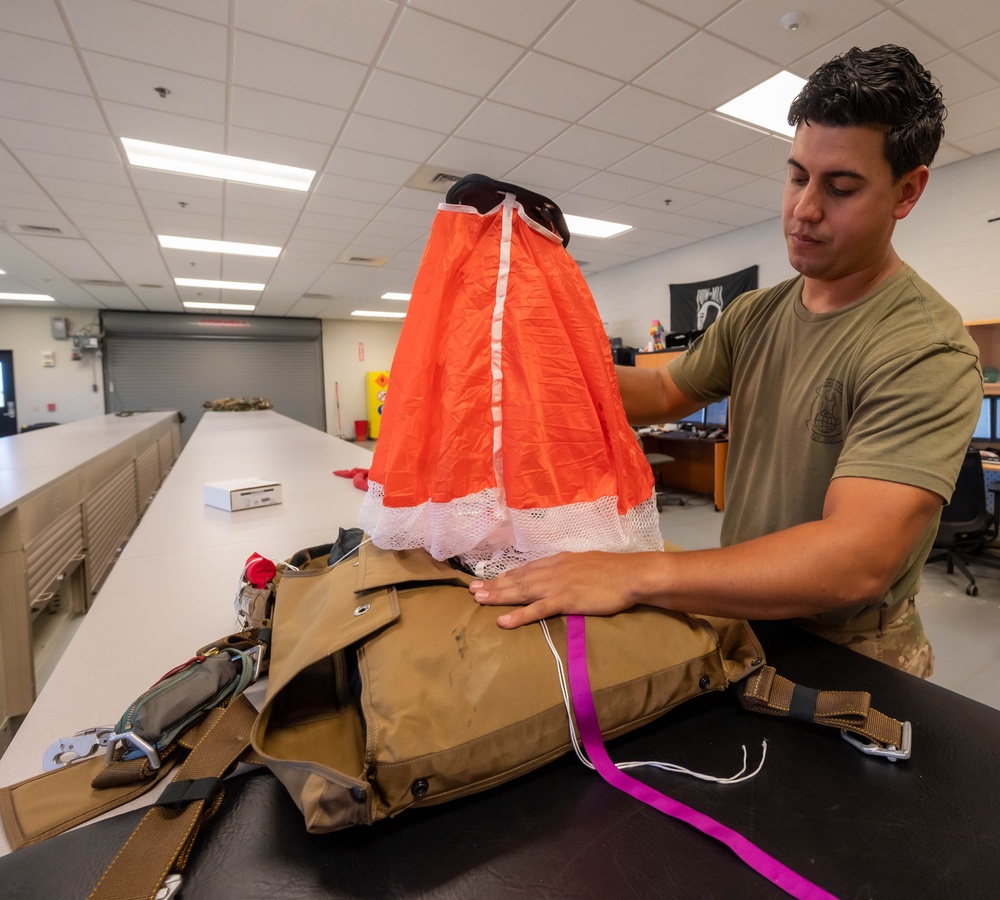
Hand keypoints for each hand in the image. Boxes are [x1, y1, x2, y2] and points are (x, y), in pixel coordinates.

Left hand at [469, 551, 643, 628]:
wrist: (631, 575)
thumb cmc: (615, 571)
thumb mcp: (586, 564)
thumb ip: (570, 570)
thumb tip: (563, 574)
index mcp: (558, 561)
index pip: (526, 569)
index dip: (507, 575)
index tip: (491, 580)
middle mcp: (553, 570)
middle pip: (518, 578)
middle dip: (494, 585)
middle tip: (473, 590)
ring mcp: (557, 585)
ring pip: (522, 590)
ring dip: (498, 596)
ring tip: (478, 599)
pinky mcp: (565, 600)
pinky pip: (537, 609)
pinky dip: (519, 615)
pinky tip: (503, 621)